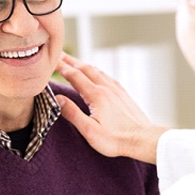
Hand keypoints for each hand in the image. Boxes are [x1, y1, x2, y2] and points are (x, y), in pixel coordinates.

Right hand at [55, 53, 169, 163]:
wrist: (143, 139)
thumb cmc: (116, 139)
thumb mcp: (90, 130)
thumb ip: (73, 113)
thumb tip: (57, 99)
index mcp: (96, 95)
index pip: (75, 76)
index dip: (62, 67)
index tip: (51, 60)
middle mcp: (106, 88)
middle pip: (85, 69)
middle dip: (71, 61)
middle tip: (59, 55)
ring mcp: (116, 90)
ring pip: (97, 71)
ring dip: (83, 64)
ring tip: (74, 62)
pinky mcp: (123, 94)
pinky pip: (107, 77)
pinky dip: (97, 71)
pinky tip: (97, 74)